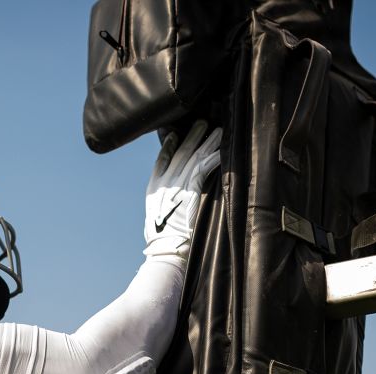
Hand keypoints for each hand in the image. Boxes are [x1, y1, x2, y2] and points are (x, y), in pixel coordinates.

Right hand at [144, 120, 222, 260]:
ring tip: (217, 130)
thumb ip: (164, 206)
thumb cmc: (164, 240)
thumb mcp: (157, 219)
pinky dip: (213, 158)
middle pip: (180, 153)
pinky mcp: (189, 189)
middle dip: (192, 137)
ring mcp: (176, 185)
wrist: (165, 247)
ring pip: (194, 157)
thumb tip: (171, 204)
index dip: (168, 146)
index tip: (173, 135)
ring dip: (207, 142)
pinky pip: (203, 168)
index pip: (161, 161)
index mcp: (154, 189)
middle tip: (202, 123)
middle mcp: (164, 183)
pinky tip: (222, 151)